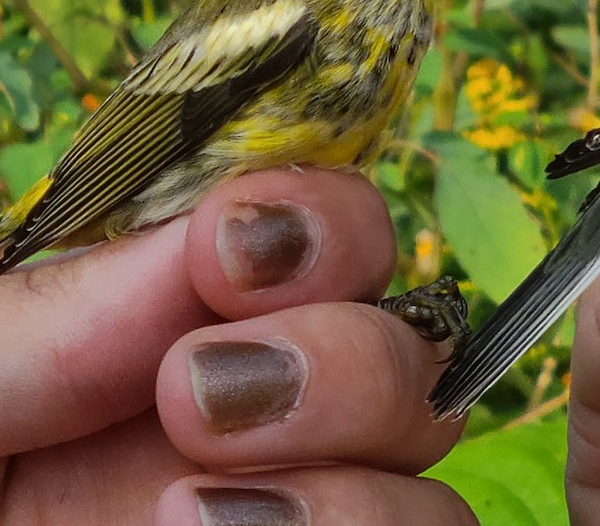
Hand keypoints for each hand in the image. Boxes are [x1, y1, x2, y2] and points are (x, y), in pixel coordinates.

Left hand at [0, 168, 472, 524]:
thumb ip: (43, 321)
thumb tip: (197, 243)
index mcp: (168, 356)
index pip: (330, 247)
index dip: (321, 226)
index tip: (233, 255)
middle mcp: (256, 447)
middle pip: (411, 360)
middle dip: (341, 360)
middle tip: (197, 395)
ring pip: (433, 497)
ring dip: (354, 495)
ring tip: (191, 516)